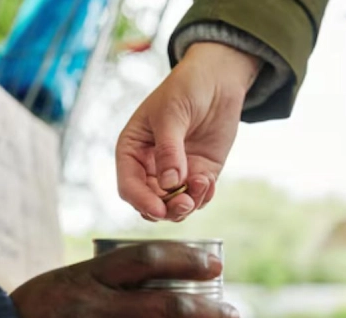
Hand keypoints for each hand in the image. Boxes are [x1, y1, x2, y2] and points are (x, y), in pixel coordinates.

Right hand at [11, 243, 240, 317]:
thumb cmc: (45, 310)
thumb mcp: (71, 279)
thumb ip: (113, 277)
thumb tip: (173, 276)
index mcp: (88, 277)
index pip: (147, 260)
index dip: (187, 260)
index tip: (215, 267)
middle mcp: (94, 312)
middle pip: (169, 308)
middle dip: (212, 314)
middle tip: (233, 316)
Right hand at [116, 42, 260, 221]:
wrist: (217, 79)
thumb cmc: (185, 88)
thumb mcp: (171, 115)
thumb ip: (169, 150)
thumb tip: (170, 183)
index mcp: (132, 150)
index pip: (129, 186)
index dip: (142, 201)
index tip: (159, 209)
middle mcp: (150, 166)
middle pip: (151, 202)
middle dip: (167, 208)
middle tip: (185, 202)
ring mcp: (176, 172)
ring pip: (174, 205)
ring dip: (188, 204)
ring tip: (203, 184)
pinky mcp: (199, 173)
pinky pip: (197, 197)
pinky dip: (203, 196)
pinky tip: (209, 181)